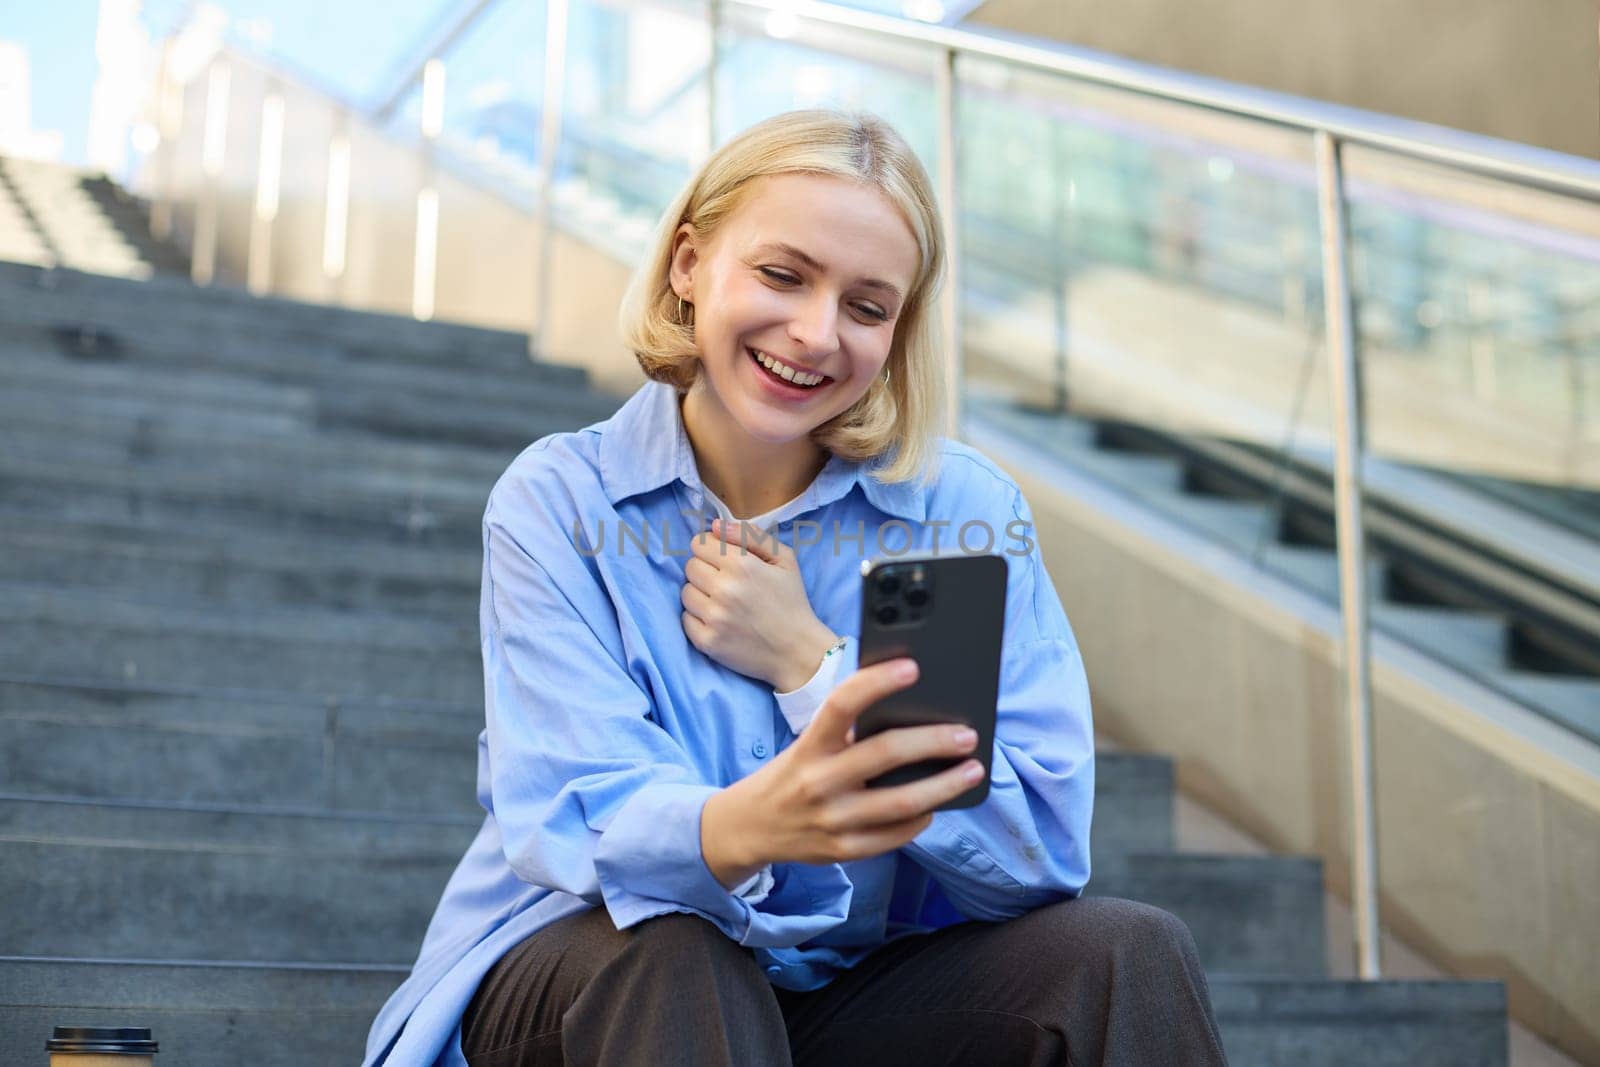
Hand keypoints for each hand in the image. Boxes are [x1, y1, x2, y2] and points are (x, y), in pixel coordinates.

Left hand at [680, 517, 835, 690]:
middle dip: (706, 570)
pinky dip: (698, 618)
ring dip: (701, 594)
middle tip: (726, 582)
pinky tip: (719, 620)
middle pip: (690, 566)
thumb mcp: (784, 560)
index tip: (724, 560)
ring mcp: (714, 618)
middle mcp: (724, 589)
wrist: (797, 651)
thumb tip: (714, 526)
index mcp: (742, 565)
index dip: (712, 549)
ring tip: (723, 602)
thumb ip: (750, 536)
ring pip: (686, 592)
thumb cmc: (792, 602)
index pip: (699, 544)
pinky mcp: (707, 642)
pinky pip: (685, 619)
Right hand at [702, 658, 986, 881]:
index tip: (912, 668)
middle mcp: (819, 781)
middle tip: (967, 735)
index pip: (842, 704)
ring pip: (901, 803)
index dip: (877, 682)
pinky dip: (920, 820)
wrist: (749, 826)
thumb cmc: (791, 774)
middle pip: (885, 754)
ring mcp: (832, 820)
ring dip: (944, 786)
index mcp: (809, 746)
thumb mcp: (807, 745)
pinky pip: (894, 836)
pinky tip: (937, 806)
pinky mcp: (842, 850)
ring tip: (972, 771)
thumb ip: (846, 732)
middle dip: (933, 741)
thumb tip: (908, 710)